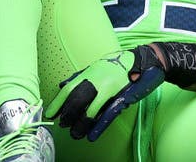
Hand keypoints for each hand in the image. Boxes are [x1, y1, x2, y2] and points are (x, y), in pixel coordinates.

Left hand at [45, 46, 163, 140]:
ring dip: (81, 124)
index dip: (58, 103)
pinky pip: (108, 114)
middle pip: (76, 100)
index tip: (50, 114)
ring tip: (75, 134)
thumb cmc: (120, 64)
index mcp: (90, 72)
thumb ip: (80, 76)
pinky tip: (91, 136)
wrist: (145, 61)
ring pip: (90, 110)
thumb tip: (63, 85)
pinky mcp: (122, 97)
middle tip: (62, 125)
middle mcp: (97, 80)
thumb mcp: (98, 66)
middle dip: (68, 115)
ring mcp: (109, 88)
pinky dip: (99, 126)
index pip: (68, 89)